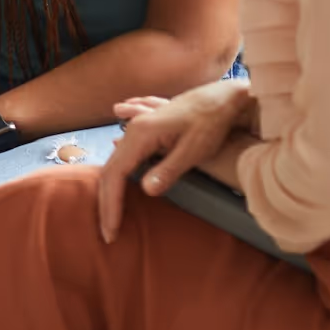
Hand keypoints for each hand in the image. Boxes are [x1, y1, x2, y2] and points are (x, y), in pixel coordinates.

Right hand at [96, 78, 250, 241]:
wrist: (222, 98)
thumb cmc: (211, 123)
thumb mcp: (193, 150)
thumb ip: (168, 170)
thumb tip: (146, 190)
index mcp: (140, 135)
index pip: (115, 175)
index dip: (111, 204)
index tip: (111, 231)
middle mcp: (133, 130)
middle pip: (110, 169)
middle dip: (107, 202)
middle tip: (108, 232)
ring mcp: (138, 126)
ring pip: (116, 161)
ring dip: (111, 187)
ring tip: (112, 211)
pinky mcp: (147, 128)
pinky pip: (124, 152)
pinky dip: (118, 169)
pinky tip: (115, 165)